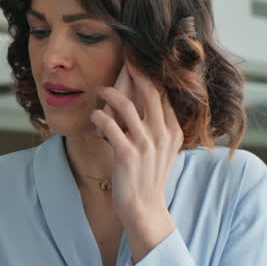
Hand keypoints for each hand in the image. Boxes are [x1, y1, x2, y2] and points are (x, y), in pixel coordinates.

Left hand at [92, 59, 182, 262]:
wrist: (144, 209)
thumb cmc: (147, 177)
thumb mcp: (160, 149)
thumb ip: (155, 125)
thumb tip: (144, 101)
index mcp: (171, 130)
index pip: (162, 93)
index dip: (150, 74)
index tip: (138, 58)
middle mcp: (161, 134)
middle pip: (149, 91)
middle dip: (135, 71)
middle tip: (124, 56)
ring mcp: (145, 144)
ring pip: (126, 105)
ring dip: (109, 93)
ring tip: (100, 90)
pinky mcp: (127, 155)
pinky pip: (110, 126)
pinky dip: (100, 117)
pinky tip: (95, 116)